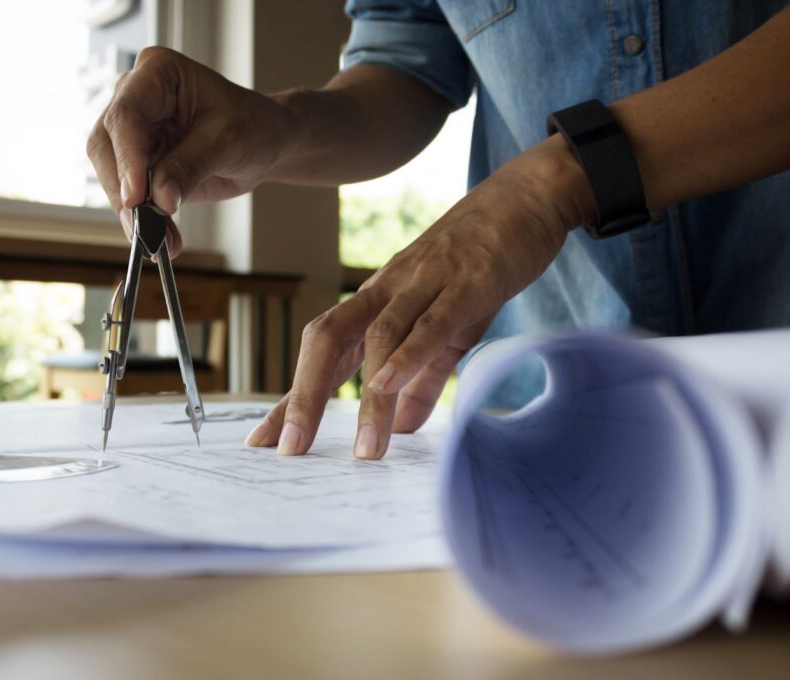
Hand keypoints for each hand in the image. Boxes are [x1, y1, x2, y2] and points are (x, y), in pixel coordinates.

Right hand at [86, 46, 294, 253]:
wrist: (265, 142)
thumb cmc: (252, 125)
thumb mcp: (227, 142)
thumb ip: (189, 167)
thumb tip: (157, 199)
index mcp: (156, 73)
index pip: (127, 115)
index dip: (127, 158)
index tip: (136, 197)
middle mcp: (135, 98)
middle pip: (107, 146)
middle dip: (124, 192)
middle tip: (144, 229)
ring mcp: (134, 132)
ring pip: (112, 175)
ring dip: (133, 213)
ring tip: (159, 242)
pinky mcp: (139, 164)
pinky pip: (131, 195)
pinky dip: (145, 221)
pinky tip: (163, 241)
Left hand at [245, 136, 590, 458]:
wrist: (525, 199)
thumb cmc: (480, 263)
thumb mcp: (448, 327)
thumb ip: (423, 378)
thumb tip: (401, 427)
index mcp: (378, 303)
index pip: (322, 353)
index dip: (292, 397)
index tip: (263, 440)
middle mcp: (387, 290)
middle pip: (328, 340)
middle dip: (304, 397)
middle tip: (291, 450)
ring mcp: (424, 282)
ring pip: (380, 339)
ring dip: (368, 399)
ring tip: (364, 450)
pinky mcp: (466, 281)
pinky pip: (430, 321)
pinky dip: (407, 356)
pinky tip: (387, 387)